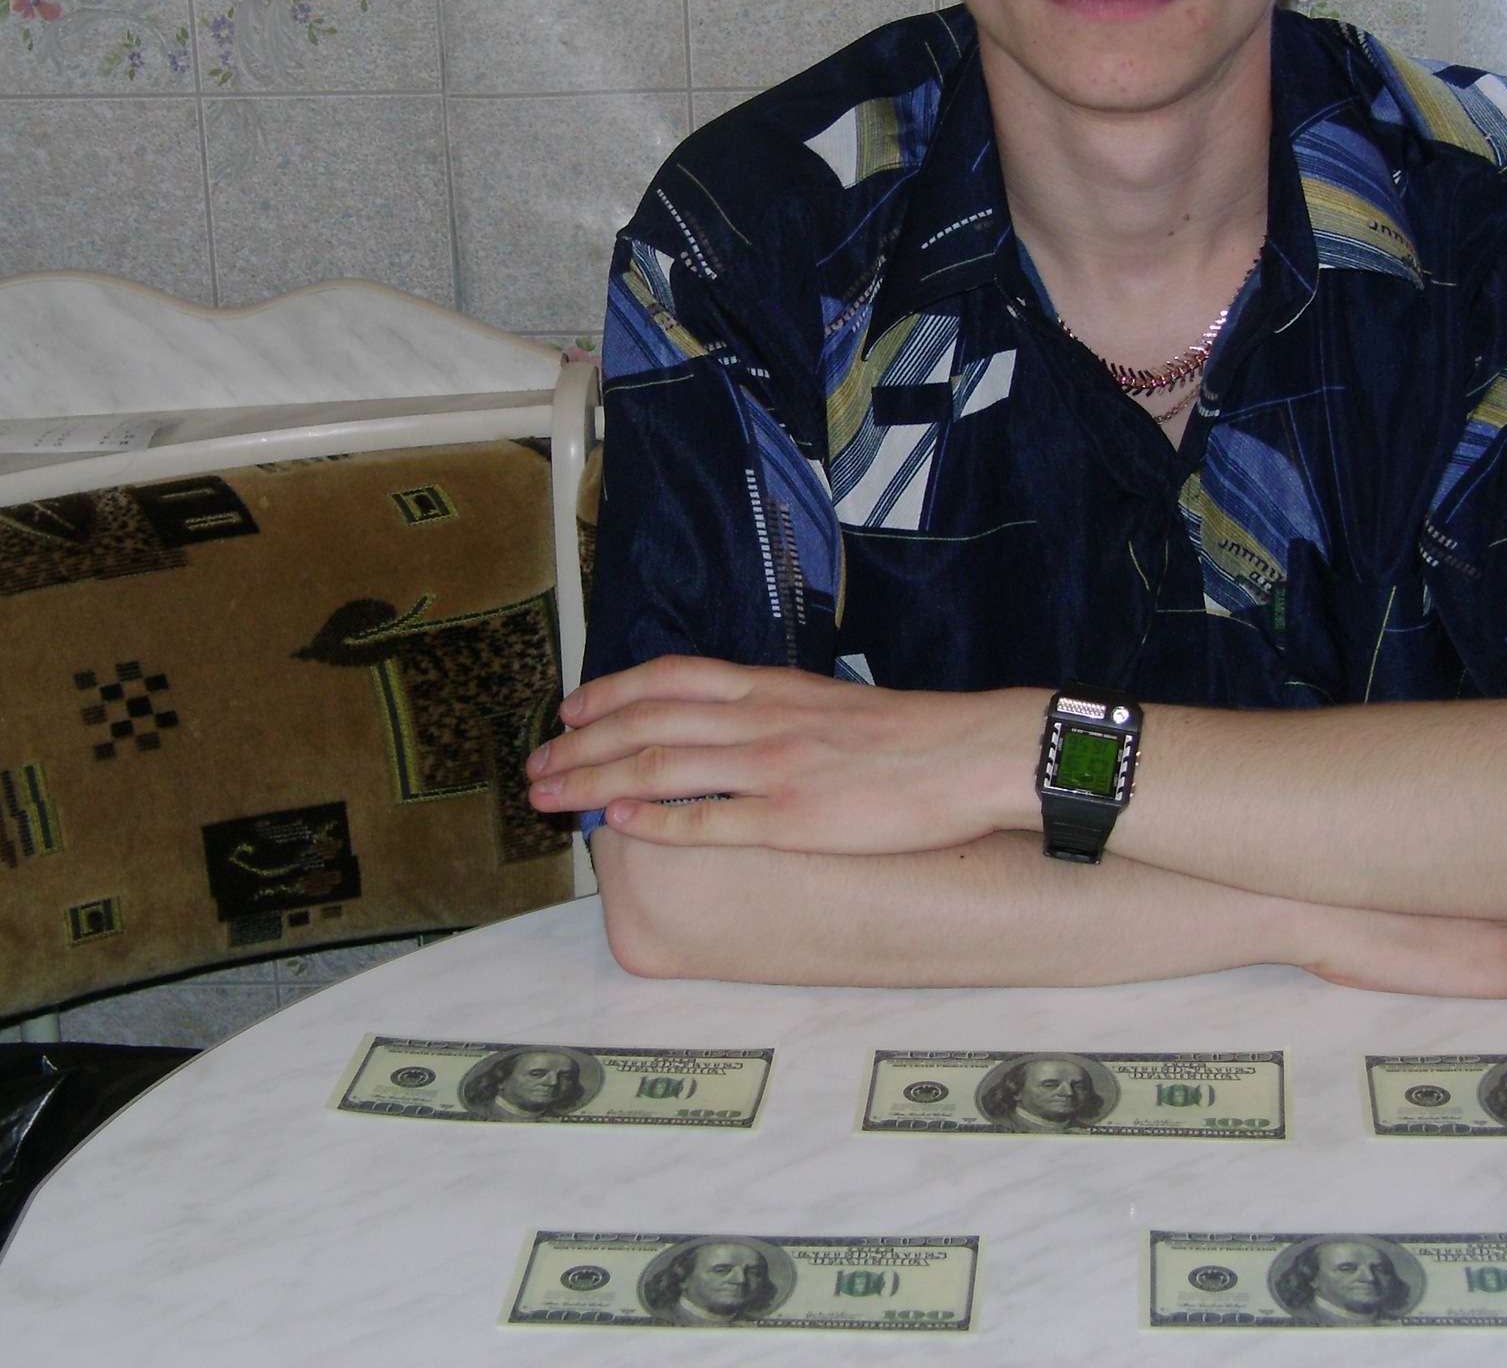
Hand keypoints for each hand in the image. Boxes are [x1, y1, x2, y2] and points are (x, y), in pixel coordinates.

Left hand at [526, 656, 1044, 853]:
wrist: (970, 754)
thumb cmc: (912, 737)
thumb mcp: (832, 705)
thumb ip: (778, 710)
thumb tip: (734, 725)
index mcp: (772, 688)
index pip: (670, 678)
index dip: (610, 692)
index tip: (570, 710)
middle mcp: (760, 720)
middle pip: (646, 724)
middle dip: (581, 747)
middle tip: (536, 769)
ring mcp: (771, 770)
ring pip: (659, 770)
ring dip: (595, 783)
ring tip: (552, 800)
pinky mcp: (790, 821)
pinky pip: (707, 822)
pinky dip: (654, 822)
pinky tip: (617, 828)